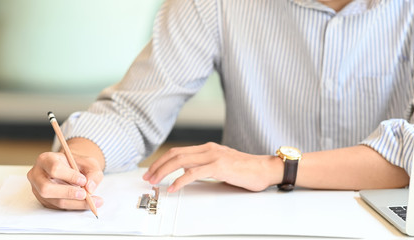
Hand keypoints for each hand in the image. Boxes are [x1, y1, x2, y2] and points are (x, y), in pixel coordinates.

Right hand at [27, 139, 104, 209]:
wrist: (72, 169)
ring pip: (54, 201)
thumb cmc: (77, 164)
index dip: (69, 176)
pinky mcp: (44, 201)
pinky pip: (59, 207)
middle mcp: (37, 175)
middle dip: (68, 193)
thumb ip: (93, 173)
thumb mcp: (89, 163)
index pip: (54, 169)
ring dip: (75, 203)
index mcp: (46, 160)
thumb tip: (90, 187)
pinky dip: (74, 206)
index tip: (83, 180)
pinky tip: (85, 204)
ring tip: (92, 202)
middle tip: (84, 194)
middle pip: (47, 188)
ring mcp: (38, 190)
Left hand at [143, 142, 281, 191]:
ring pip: (180, 160)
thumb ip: (205, 167)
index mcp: (208, 148)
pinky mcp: (219, 166)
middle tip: (148, 177)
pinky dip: (180, 180)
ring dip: (164, 171)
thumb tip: (188, 173)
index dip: (162, 161)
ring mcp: (213, 156)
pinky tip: (173, 187)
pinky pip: (194, 173)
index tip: (152, 171)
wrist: (265, 169)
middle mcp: (208, 149)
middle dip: (158, 166)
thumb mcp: (221, 165)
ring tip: (155, 181)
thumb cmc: (246, 170)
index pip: (178, 151)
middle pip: (175, 154)